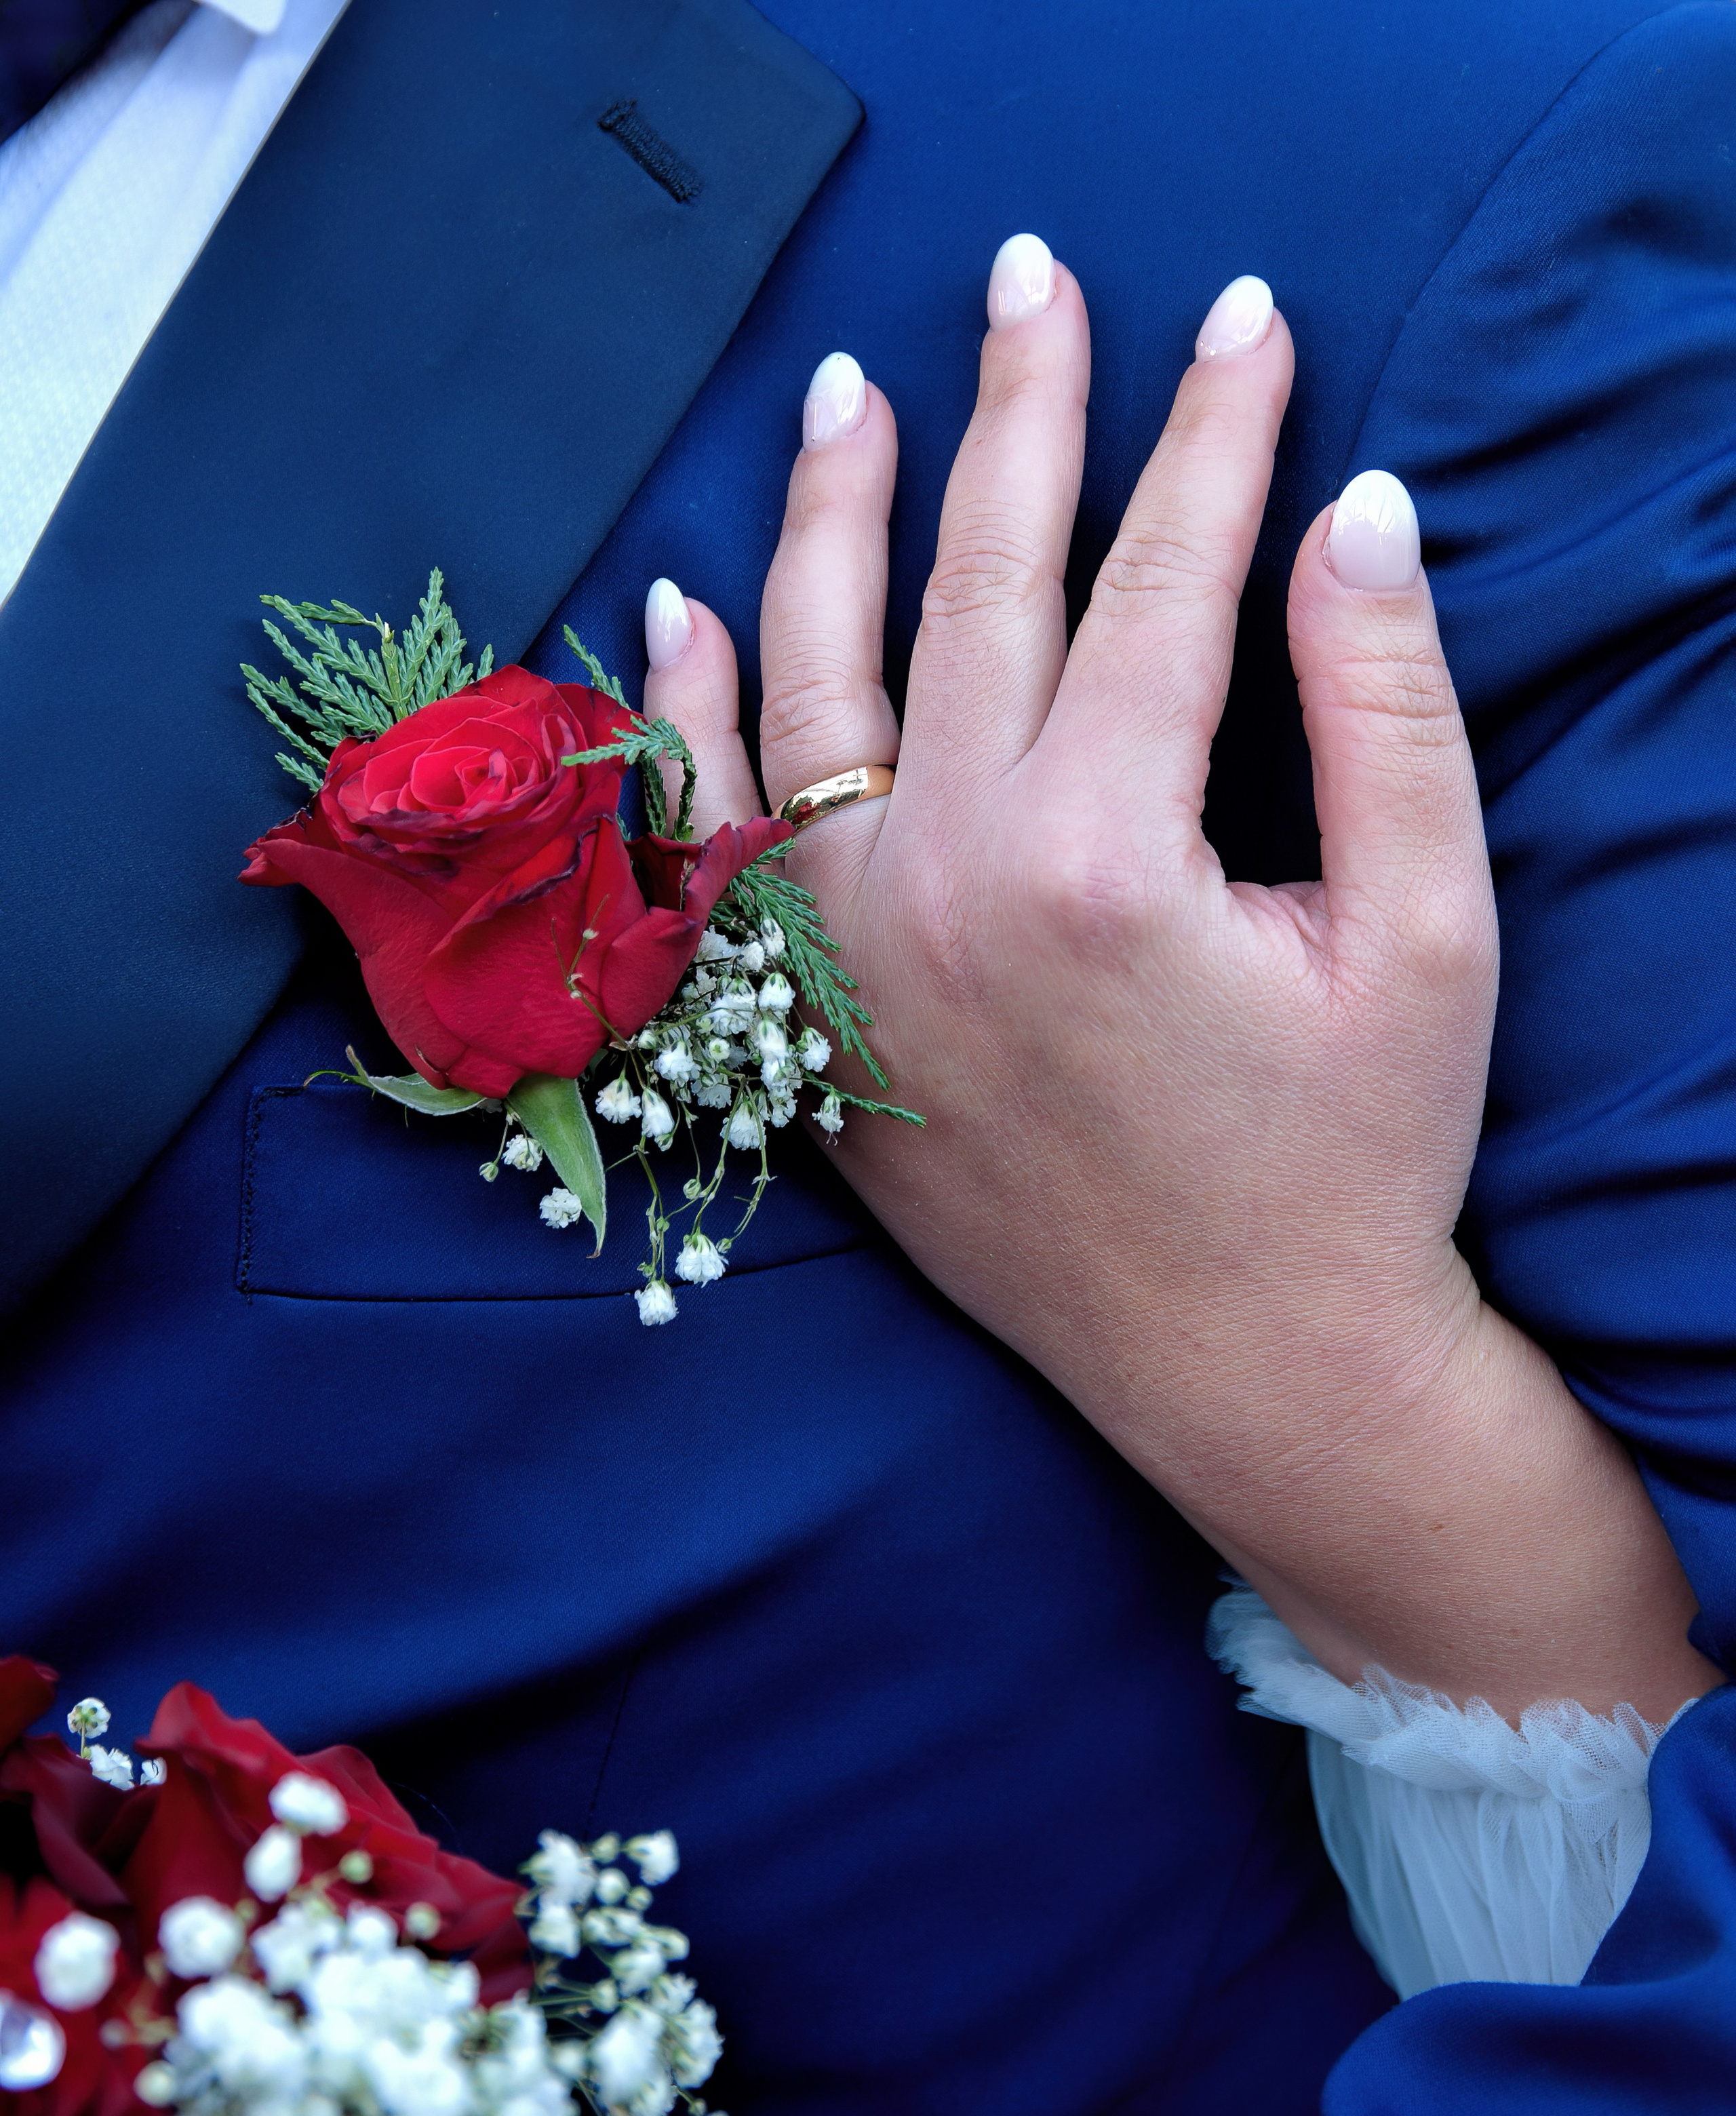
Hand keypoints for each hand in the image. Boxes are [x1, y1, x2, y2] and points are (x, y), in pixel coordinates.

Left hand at [643, 242, 1714, 1722]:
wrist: (1240, 1369)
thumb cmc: (1353, 1165)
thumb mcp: (1423, 937)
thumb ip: (1387, 709)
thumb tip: (1357, 510)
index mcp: (1101, 857)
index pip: (1155, 579)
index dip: (1209, 434)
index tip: (1244, 324)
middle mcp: (942, 888)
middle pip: (973, 590)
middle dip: (1018, 415)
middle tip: (1037, 280)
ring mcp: (849, 955)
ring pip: (812, 680)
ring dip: (830, 520)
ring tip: (850, 393)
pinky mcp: (808, 1021)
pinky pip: (713, 838)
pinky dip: (692, 717)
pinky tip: (687, 606)